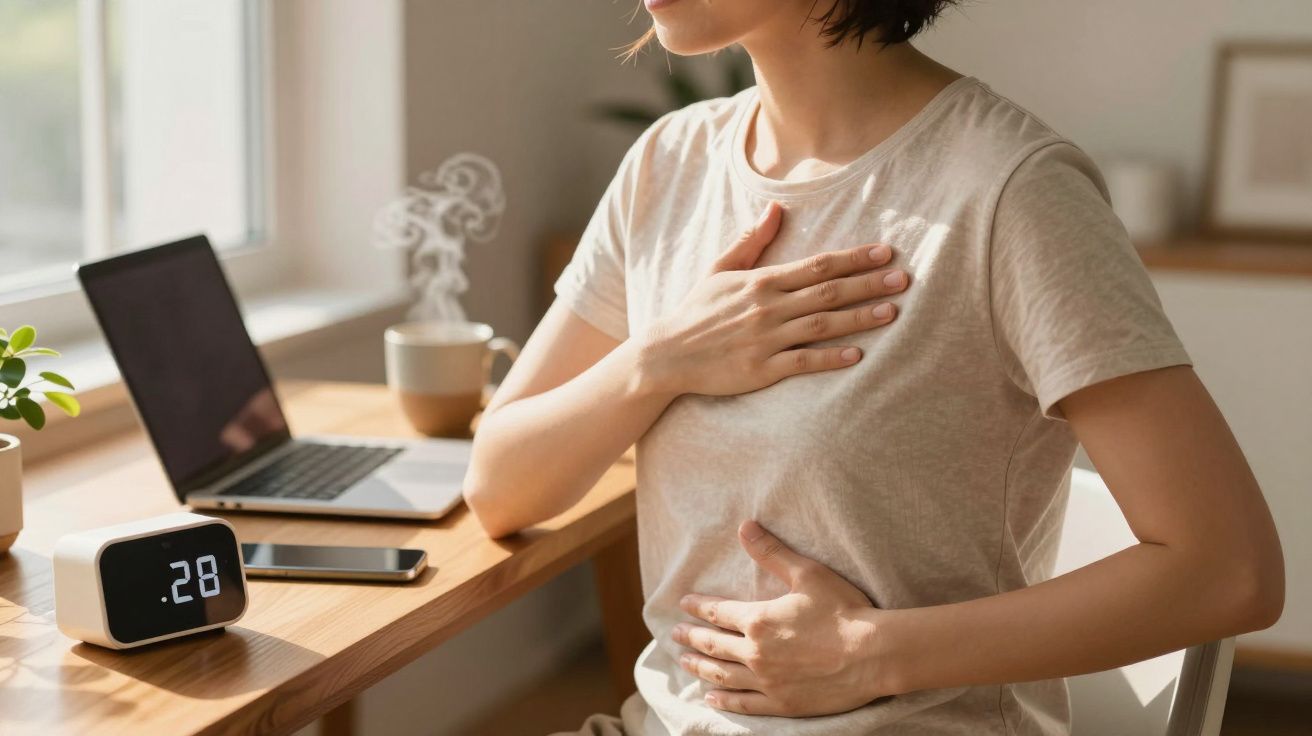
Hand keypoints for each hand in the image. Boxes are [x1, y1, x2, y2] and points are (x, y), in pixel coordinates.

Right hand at [638, 202, 907, 396]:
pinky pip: (802, 362)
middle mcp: (768, 308)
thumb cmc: (697, 310)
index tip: (886, 252)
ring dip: (858, 318)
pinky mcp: (761, 369)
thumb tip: (776, 209)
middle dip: (868, 284)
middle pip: (827, 292)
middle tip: (904, 279)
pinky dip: (829, 358)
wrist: (667, 354)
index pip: (817, 265)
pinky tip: (857, 356)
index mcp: (762, 282)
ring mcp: (766, 339)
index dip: (854, 258)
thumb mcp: (721, 269)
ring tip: (892, 312)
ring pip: (821, 326)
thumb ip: (752, 240)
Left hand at [672, 520, 888, 716]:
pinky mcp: (783, 704)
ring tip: (685, 663)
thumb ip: (772, 552)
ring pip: (723, 676)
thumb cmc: (844, 610)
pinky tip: (712, 697)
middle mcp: (755, 653)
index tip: (683, 605)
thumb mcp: (807, 574)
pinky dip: (725, 701)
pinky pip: (745, 704)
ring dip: (700, 668)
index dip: (698, 607)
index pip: (717, 612)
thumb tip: (745, 527)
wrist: (874, 655)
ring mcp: (768, 682)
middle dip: (691, 638)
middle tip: (675, 636)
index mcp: (758, 620)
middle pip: (713, 645)